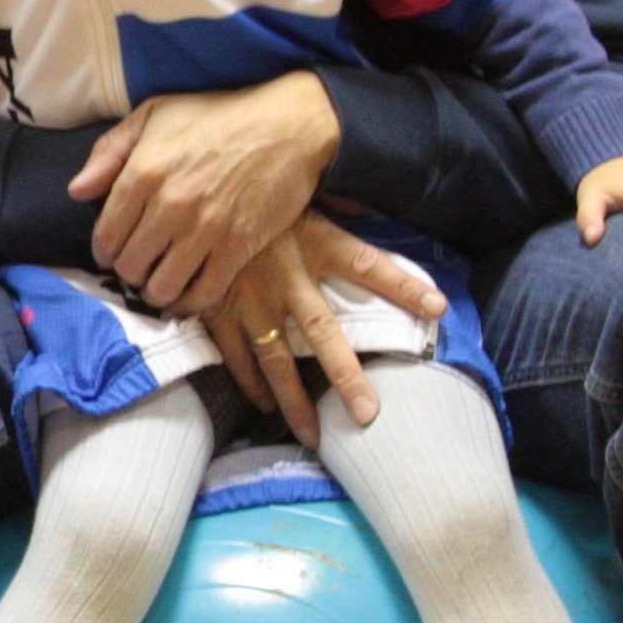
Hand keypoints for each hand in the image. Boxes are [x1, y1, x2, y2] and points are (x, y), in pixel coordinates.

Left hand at [71, 75, 341, 314]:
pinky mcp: (239, 247)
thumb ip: (109, 151)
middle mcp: (170, 205)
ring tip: (159, 282)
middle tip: (138, 267)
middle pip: (130, 266)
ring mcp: (206, 230)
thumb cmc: (219, 114)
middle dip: (129, 272)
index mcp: (144, 171)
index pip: (106, 235)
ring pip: (162, 286)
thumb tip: (78, 191)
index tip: (111, 254)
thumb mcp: (155, 113)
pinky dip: (188, 303)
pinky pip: (203, 294)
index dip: (104, 252)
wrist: (289, 124)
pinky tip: (184, 297)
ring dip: (155, 291)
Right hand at [202, 211, 444, 449]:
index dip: (403, 286)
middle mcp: (286, 276)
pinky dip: (249, 383)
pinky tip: (264, 404)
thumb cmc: (247, 187)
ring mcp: (248, 298)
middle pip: (324, 332)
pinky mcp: (215, 309)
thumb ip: (329, 203)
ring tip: (312, 435)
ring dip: (294, 401)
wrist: (185, 194)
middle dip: (346, 376)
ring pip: (275, 359)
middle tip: (367, 414)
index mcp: (312, 241)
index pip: (368, 264)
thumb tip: (361, 201)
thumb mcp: (294, 188)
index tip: (437, 308)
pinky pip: (235, 355)